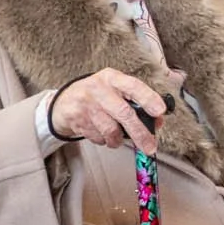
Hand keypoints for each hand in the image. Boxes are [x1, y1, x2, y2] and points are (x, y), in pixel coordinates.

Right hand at [50, 69, 171, 153]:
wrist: (63, 102)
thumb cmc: (98, 96)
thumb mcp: (116, 92)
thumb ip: (138, 103)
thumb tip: (157, 122)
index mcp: (112, 78)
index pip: (133, 86)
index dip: (148, 98)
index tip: (160, 112)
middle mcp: (98, 89)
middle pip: (124, 112)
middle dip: (140, 133)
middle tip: (150, 146)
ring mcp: (85, 104)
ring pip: (110, 130)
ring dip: (118, 139)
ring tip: (118, 138)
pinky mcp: (76, 119)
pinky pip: (98, 137)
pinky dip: (104, 140)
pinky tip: (101, 133)